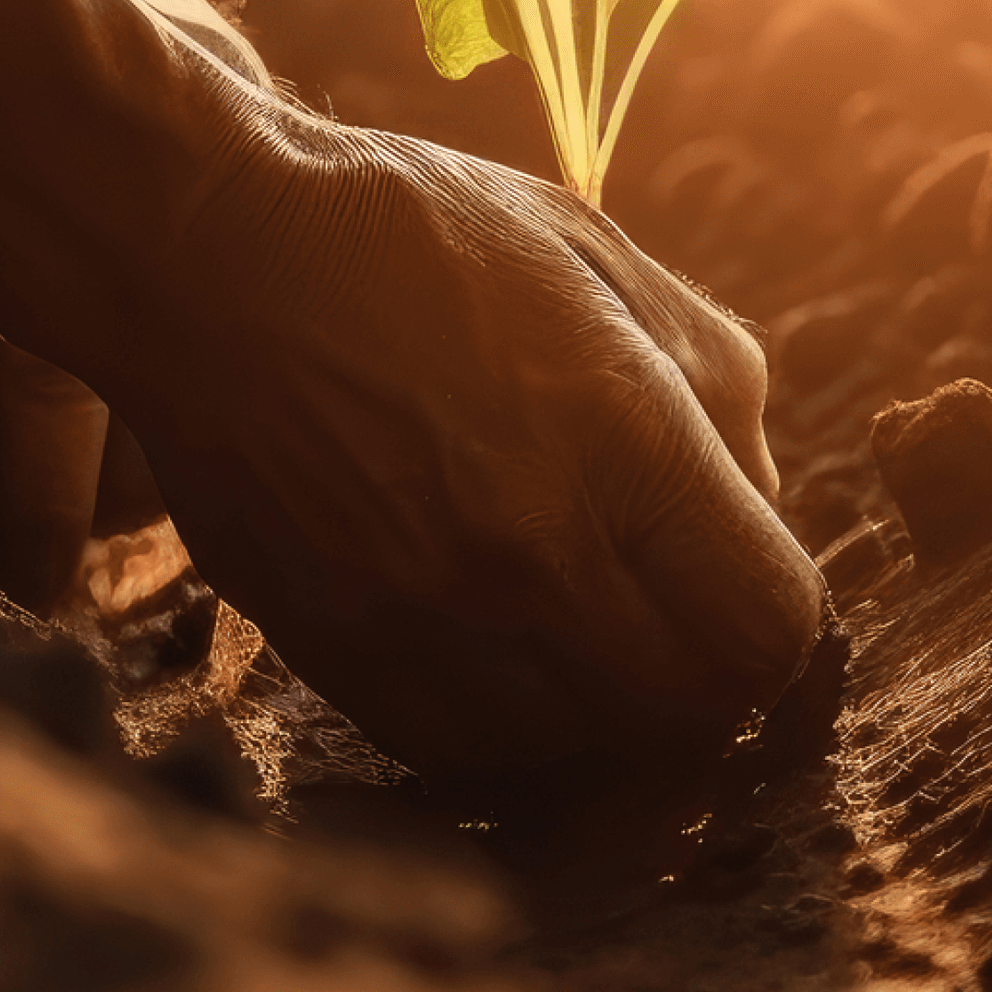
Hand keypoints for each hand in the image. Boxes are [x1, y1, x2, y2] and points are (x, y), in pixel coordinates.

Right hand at [100, 117, 826, 775]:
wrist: (212, 256)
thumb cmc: (423, 239)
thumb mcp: (611, 267)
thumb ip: (718, 399)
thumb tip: (760, 514)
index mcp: (624, 445)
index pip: (771, 633)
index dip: (779, 621)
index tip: (745, 584)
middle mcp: (533, 554)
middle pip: (690, 716)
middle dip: (703, 673)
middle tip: (669, 612)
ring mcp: (430, 619)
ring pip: (579, 752)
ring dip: (600, 706)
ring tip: (573, 618)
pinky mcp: (342, 654)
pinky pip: (464, 752)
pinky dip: (500, 719)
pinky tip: (489, 636)